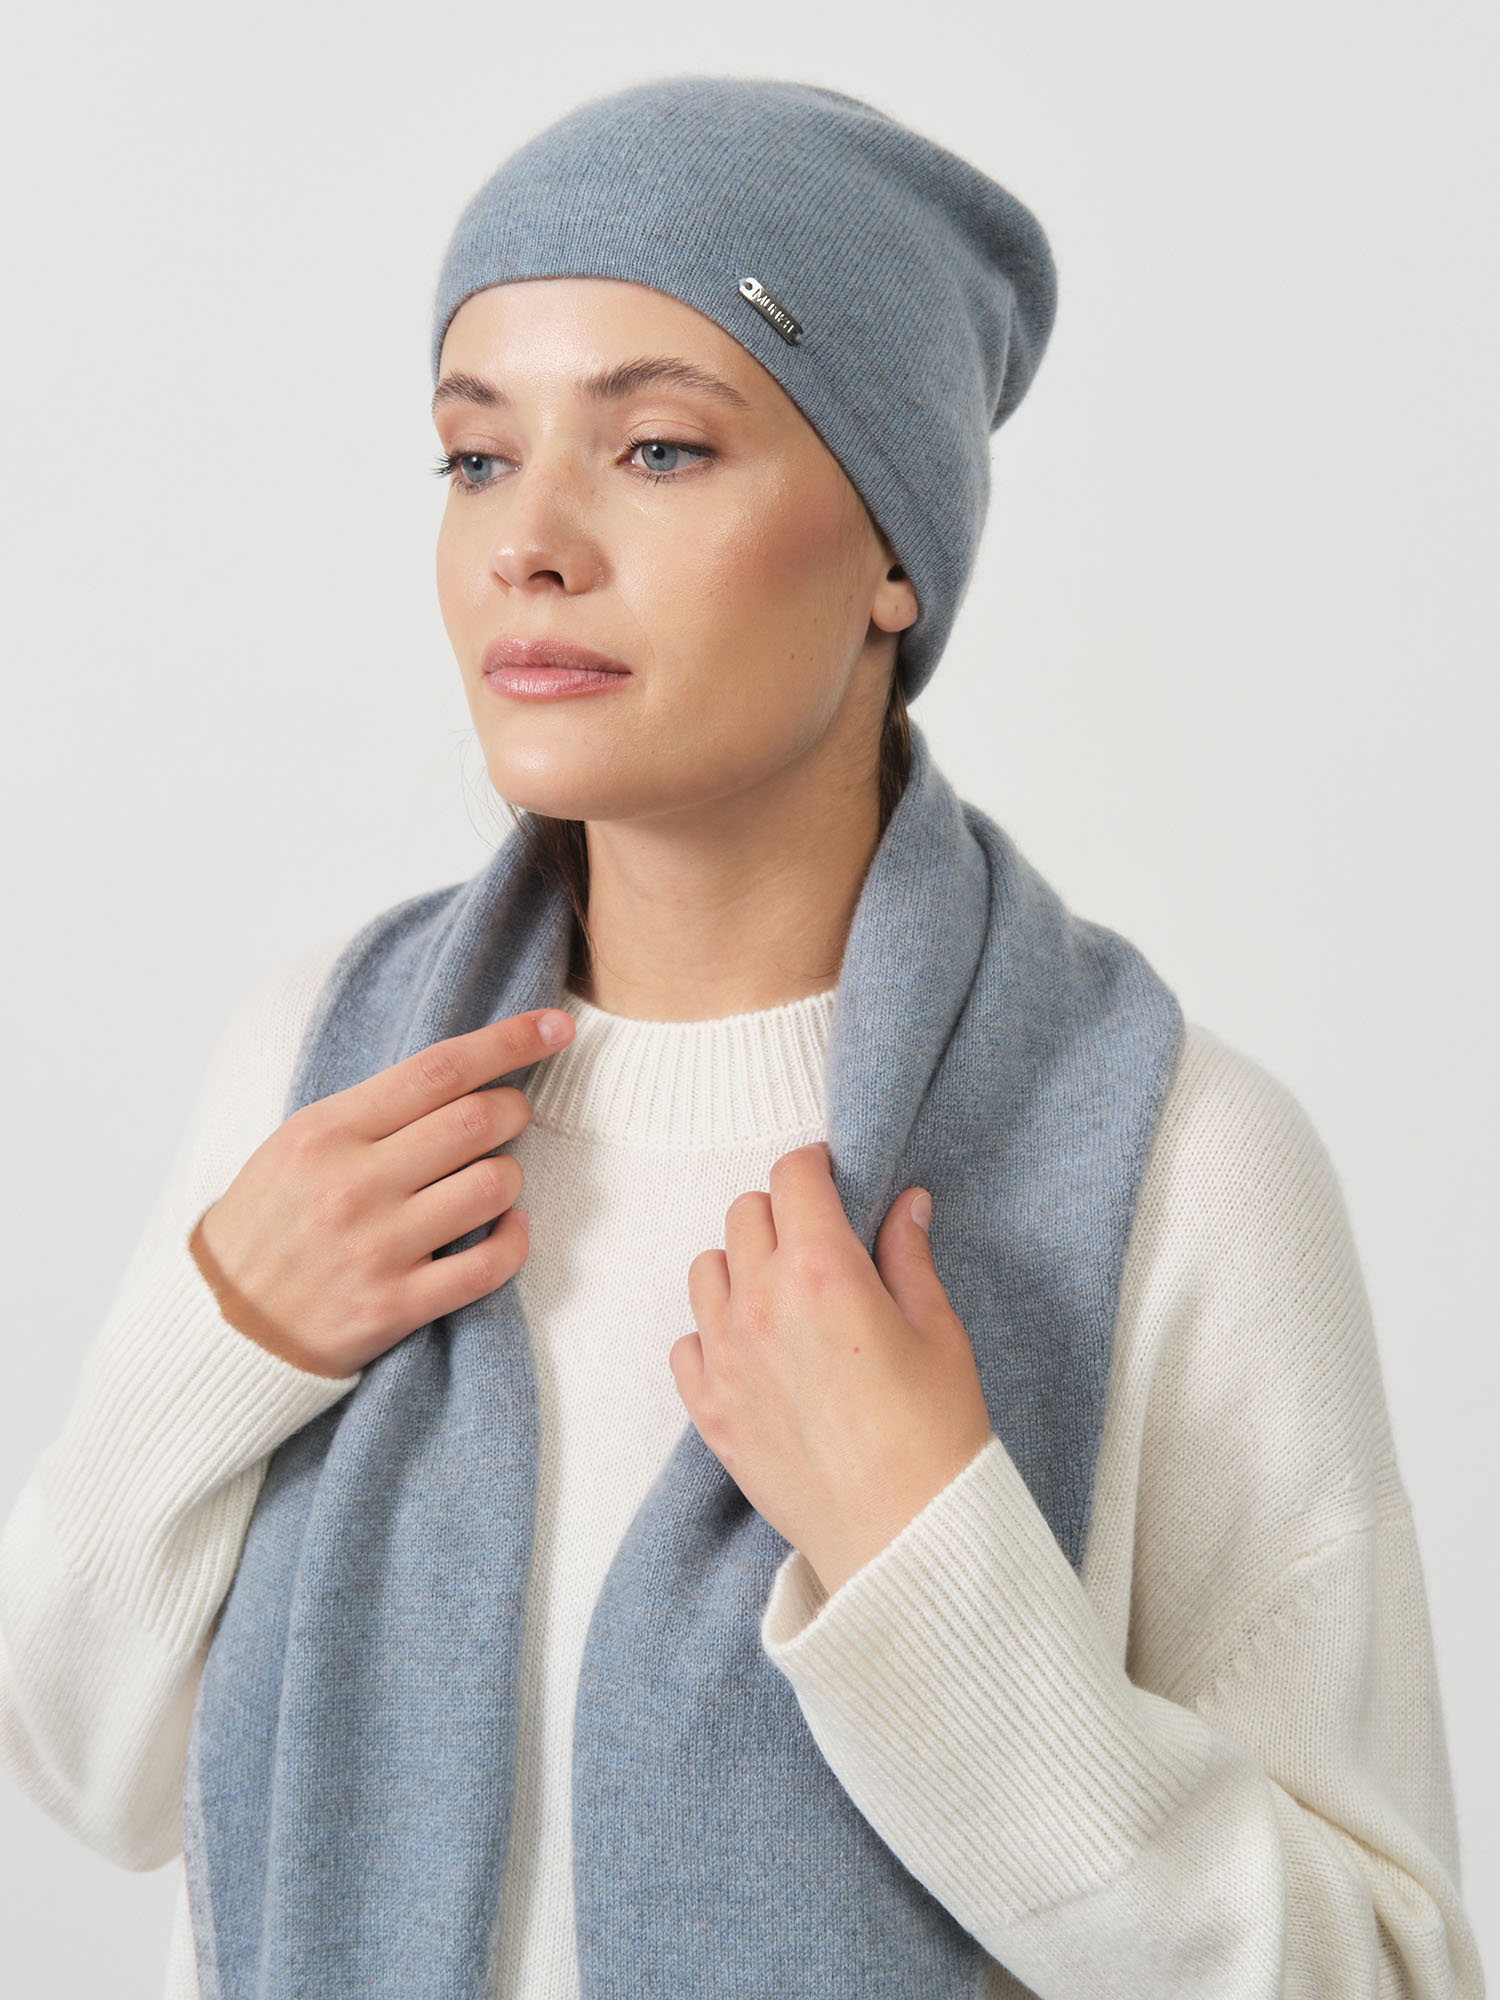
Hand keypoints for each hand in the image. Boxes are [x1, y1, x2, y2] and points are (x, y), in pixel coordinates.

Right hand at [189, 1006, 574, 1377]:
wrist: (221, 1326)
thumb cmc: (269, 1222)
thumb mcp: (297, 1144)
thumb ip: (373, 1110)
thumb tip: (463, 1074)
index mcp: (327, 1131)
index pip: (439, 1069)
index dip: (509, 1041)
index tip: (555, 1026)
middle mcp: (353, 1184)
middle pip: (478, 1120)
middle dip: (515, 1110)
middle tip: (510, 1116)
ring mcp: (377, 1248)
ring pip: (495, 1186)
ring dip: (510, 1176)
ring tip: (491, 1181)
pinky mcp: (395, 1307)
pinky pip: (491, 1265)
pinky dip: (515, 1240)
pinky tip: (507, 1229)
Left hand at [671, 1142, 993, 1598]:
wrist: (902, 1538)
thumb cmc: (935, 1437)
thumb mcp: (939, 1331)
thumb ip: (909, 1257)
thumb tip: (905, 1204)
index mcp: (823, 1270)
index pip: (793, 1176)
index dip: (815, 1168)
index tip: (832, 1180)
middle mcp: (761, 1303)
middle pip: (746, 1212)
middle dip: (783, 1213)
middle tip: (820, 1243)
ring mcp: (725, 1357)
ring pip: (707, 1268)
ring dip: (743, 1266)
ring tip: (785, 1296)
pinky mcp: (708, 1408)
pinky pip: (687, 1341)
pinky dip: (714, 1334)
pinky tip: (756, 1352)